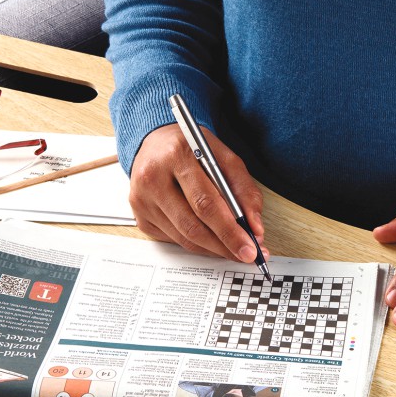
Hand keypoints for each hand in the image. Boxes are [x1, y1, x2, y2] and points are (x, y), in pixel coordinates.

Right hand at [129, 123, 266, 261]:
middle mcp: (153, 178)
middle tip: (246, 255)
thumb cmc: (192, 150)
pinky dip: (197, 244)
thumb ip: (243, 190)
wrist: (155, 142)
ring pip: (183, 237)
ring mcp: (143, 200)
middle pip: (193, 226)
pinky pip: (174, 240)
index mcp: (177, 156)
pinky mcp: (141, 217)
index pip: (206, 203)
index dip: (230, 230)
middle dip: (224, 245)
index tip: (250, 246)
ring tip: (233, 249)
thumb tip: (254, 227)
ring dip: (213, 248)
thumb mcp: (224, 157)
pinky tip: (211, 240)